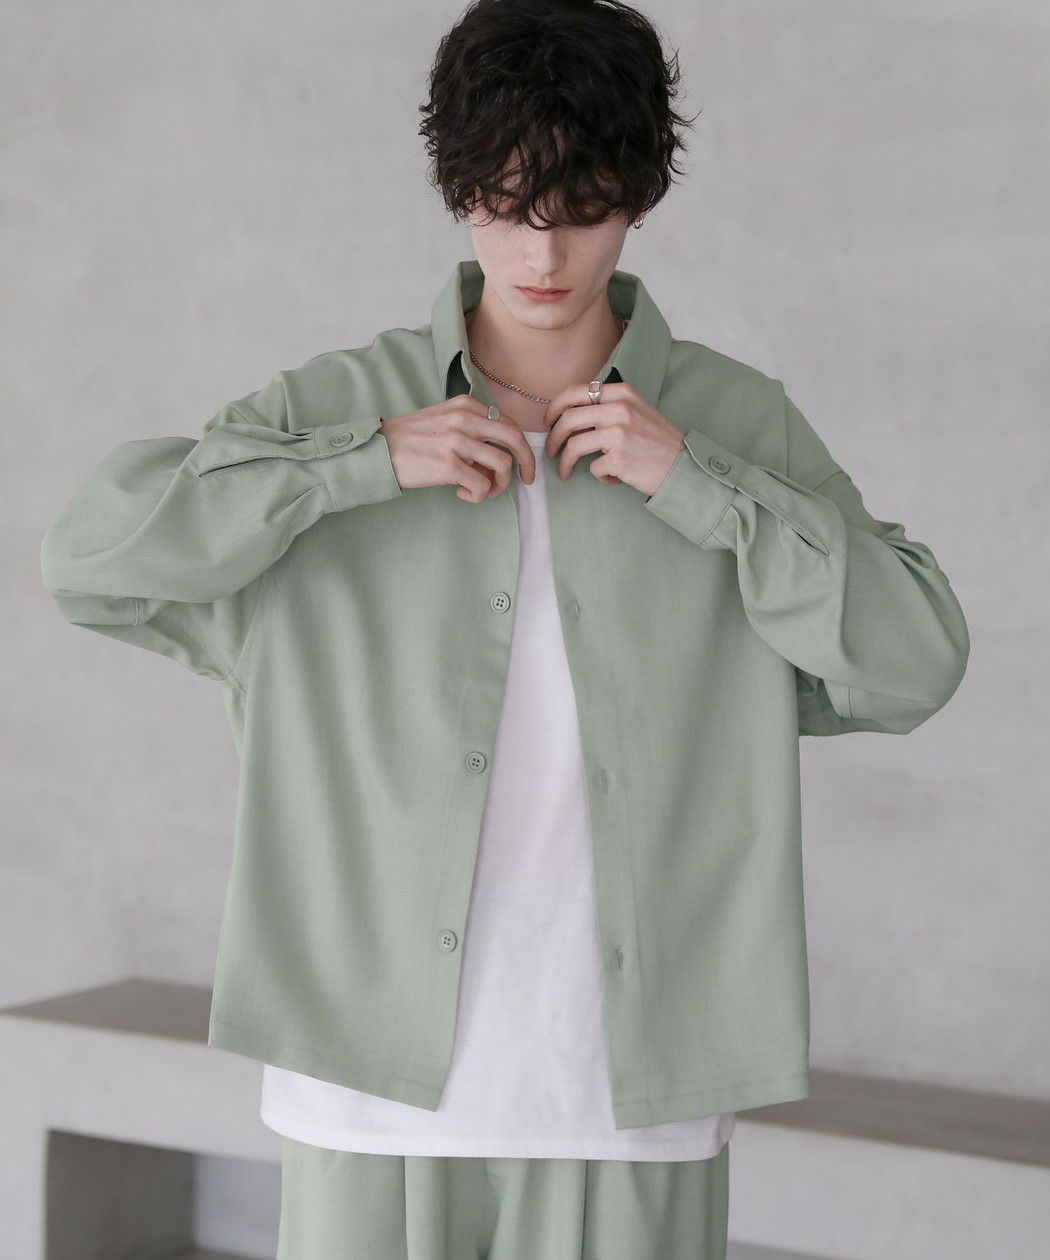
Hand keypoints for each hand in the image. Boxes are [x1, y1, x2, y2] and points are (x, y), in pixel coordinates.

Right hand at [379, 395, 536, 502]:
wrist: (377, 450)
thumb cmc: (409, 439)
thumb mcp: (442, 419)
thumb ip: (471, 429)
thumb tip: (496, 456)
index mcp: (465, 405)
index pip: (508, 423)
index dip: (520, 446)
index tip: (520, 463)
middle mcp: (464, 419)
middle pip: (514, 439)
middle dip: (527, 462)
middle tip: (526, 480)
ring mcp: (457, 441)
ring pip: (503, 465)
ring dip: (498, 484)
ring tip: (482, 490)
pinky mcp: (449, 465)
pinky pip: (482, 485)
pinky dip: (478, 495)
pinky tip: (461, 492)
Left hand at [541, 381, 684, 494]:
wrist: (684, 465)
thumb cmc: (658, 441)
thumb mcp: (637, 411)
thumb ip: (608, 407)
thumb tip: (571, 416)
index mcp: (622, 393)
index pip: (575, 392)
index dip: (555, 407)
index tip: (549, 422)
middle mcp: (619, 409)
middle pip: (568, 419)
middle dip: (553, 437)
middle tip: (551, 450)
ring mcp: (619, 434)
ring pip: (573, 445)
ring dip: (565, 461)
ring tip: (565, 471)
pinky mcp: (619, 459)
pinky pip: (593, 468)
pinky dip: (599, 476)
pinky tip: (611, 477)